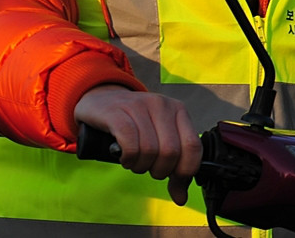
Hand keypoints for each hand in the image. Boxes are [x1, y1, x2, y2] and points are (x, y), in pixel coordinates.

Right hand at [74, 85, 202, 204]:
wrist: (101, 98)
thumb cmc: (133, 123)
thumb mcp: (158, 137)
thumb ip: (174, 165)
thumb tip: (181, 197)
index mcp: (178, 110)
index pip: (193, 146)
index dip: (185, 171)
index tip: (174, 183)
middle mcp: (162, 105)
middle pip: (171, 152)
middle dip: (159, 171)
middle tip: (148, 167)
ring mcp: (139, 106)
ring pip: (150, 150)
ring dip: (141, 166)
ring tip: (134, 161)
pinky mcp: (117, 113)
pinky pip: (130, 144)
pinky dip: (129, 158)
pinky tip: (124, 157)